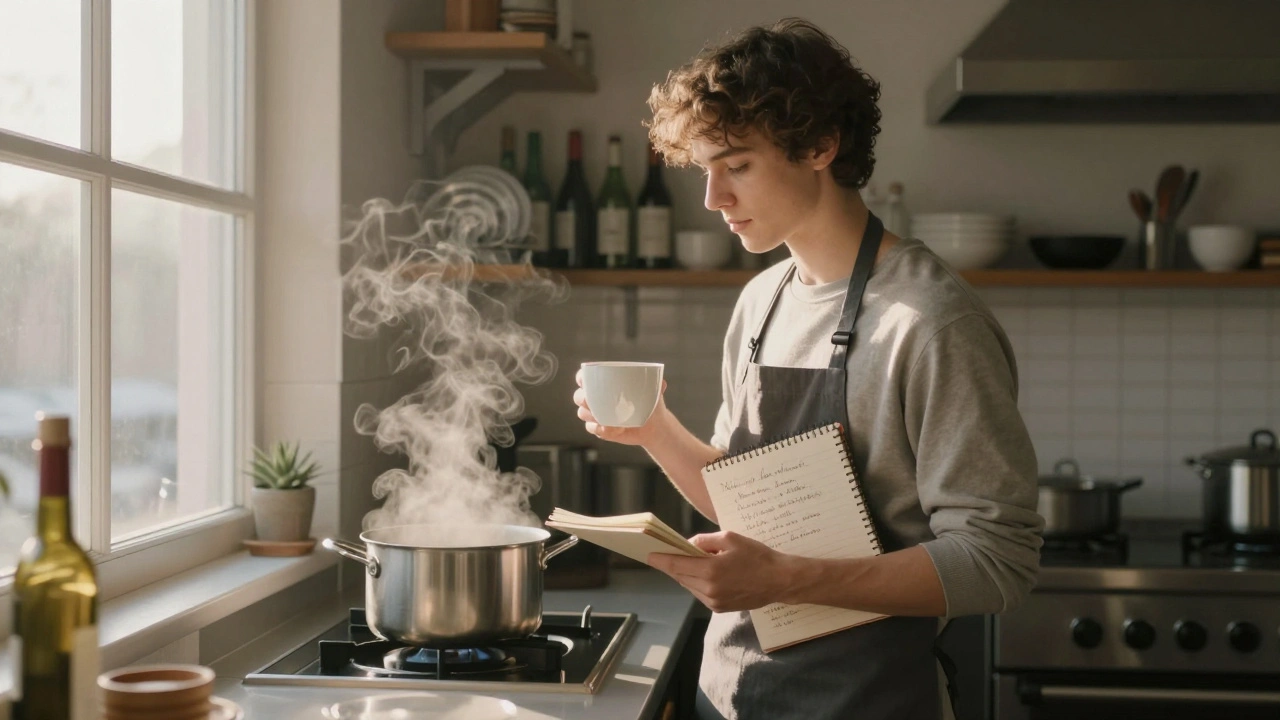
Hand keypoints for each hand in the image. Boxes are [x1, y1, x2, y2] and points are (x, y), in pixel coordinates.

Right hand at [573, 368, 666, 446]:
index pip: (585, 377)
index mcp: (605, 383)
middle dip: (582, 398)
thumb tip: (662, 383)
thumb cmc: (650, 403)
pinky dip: (600, 429)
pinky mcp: (599, 428)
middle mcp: (596, 398)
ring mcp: (596, 414)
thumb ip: (656, 385)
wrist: (653, 426)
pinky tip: (615, 429)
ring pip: (582, 413)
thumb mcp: (654, 392)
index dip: (581, 378)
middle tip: (591, 401)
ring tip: (608, 419)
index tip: (584, 380)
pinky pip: (592, 428)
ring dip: (591, 416)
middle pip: (579, 396)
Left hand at [647, 532, 794, 612]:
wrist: (779, 581)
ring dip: (685, 573)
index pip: (676, 565)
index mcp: (711, 571)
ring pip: (689, 585)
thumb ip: (705, 541)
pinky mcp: (719, 608)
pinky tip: (703, 572)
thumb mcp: (730, 539)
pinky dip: (697, 582)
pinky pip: (700, 593)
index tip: (647, 555)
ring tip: (687, 560)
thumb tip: (688, 546)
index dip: (660, 560)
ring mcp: (714, 602)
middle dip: (673, 564)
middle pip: (680, 576)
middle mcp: (709, 590)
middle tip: (665, 552)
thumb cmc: (757, 556)